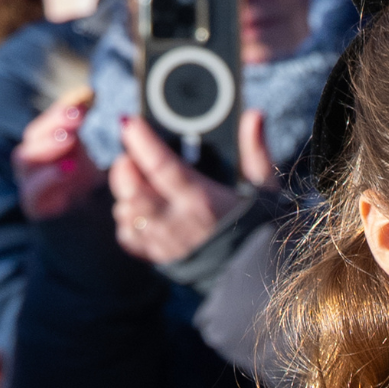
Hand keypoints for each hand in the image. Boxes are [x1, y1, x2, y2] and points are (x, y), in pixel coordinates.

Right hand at [12, 94, 105, 219]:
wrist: (87, 228)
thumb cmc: (88, 188)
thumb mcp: (91, 154)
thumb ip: (85, 128)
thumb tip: (89, 92)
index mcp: (50, 144)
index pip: (52, 119)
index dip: (66, 105)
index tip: (88, 94)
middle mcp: (36, 161)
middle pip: (34, 135)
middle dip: (55, 122)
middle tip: (78, 116)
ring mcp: (31, 182)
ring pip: (25, 159)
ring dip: (47, 146)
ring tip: (70, 139)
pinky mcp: (34, 206)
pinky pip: (31, 192)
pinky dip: (47, 179)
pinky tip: (66, 169)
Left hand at [110, 111, 274, 263]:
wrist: (261, 271)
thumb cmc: (260, 225)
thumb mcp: (263, 187)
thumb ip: (256, 150)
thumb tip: (255, 116)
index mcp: (203, 200)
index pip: (162, 166)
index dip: (141, 142)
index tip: (129, 122)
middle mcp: (179, 223)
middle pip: (133, 191)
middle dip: (125, 168)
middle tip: (130, 155)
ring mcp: (167, 242)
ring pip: (127, 213)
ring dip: (126, 194)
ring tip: (137, 181)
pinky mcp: (161, 258)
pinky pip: (129, 237)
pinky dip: (128, 221)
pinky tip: (141, 211)